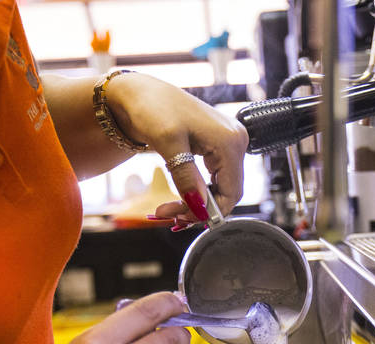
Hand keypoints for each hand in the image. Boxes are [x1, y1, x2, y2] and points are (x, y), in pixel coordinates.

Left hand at [106, 72, 248, 221]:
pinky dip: (197, 191)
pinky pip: (214, 177)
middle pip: (227, 192)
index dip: (209, 211)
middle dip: (200, 208)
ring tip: (169, 209)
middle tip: (171, 217)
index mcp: (230, 141)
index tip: (181, 219)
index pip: (231, 192)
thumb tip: (200, 208)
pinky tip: (180, 197)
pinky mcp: (217, 146)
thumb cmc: (152, 108)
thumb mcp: (167, 144)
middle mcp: (235, 141)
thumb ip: (186, 178)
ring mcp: (228, 143)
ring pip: (220, 187)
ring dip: (197, 202)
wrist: (139, 93)